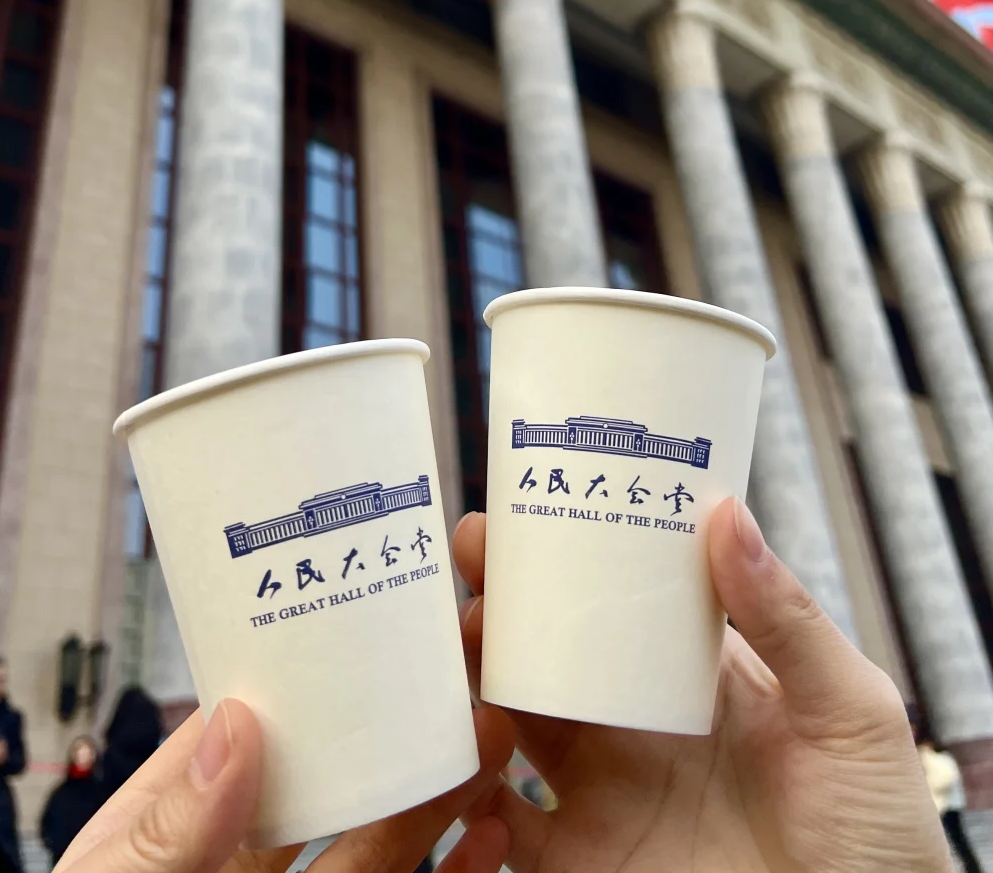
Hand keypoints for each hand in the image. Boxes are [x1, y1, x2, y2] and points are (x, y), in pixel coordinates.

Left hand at [58, 698, 515, 872]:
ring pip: (372, 845)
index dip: (296, 679)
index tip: (359, 626)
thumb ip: (168, 830)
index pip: (238, 732)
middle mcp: (235, 865)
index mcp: (171, 830)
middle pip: (324, 784)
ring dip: (432, 794)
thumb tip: (235, 725)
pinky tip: (488, 839)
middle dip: (386, 729)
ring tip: (486, 738)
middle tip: (450, 676)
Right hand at [456, 498, 951, 872]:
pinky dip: (469, 781)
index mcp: (698, 678)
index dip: (572, 551)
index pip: (620, 599)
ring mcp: (604, 795)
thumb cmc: (879, 840)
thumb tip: (727, 512)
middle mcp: (638, 727)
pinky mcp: (578, 863)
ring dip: (476, 670)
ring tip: (459, 628)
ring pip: (512, 718)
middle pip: (550, 648)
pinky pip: (501, 820)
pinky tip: (465, 741)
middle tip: (472, 550)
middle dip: (504, 596)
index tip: (531, 502)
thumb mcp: (849, 713)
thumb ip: (787, 620)